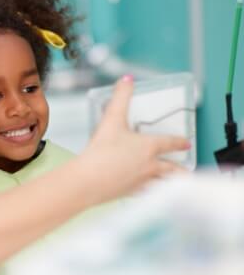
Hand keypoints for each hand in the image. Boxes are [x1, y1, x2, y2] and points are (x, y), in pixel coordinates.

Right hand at [79, 75, 190, 202]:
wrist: (88, 180)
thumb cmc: (101, 152)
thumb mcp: (111, 119)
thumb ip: (120, 98)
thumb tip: (127, 80)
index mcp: (148, 147)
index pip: (170, 143)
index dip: (179, 142)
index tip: (186, 143)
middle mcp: (150, 166)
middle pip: (173, 170)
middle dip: (181, 171)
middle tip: (186, 172)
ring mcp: (141, 182)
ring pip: (163, 184)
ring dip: (170, 183)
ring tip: (174, 185)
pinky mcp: (130, 194)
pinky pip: (147, 194)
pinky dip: (151, 193)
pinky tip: (148, 193)